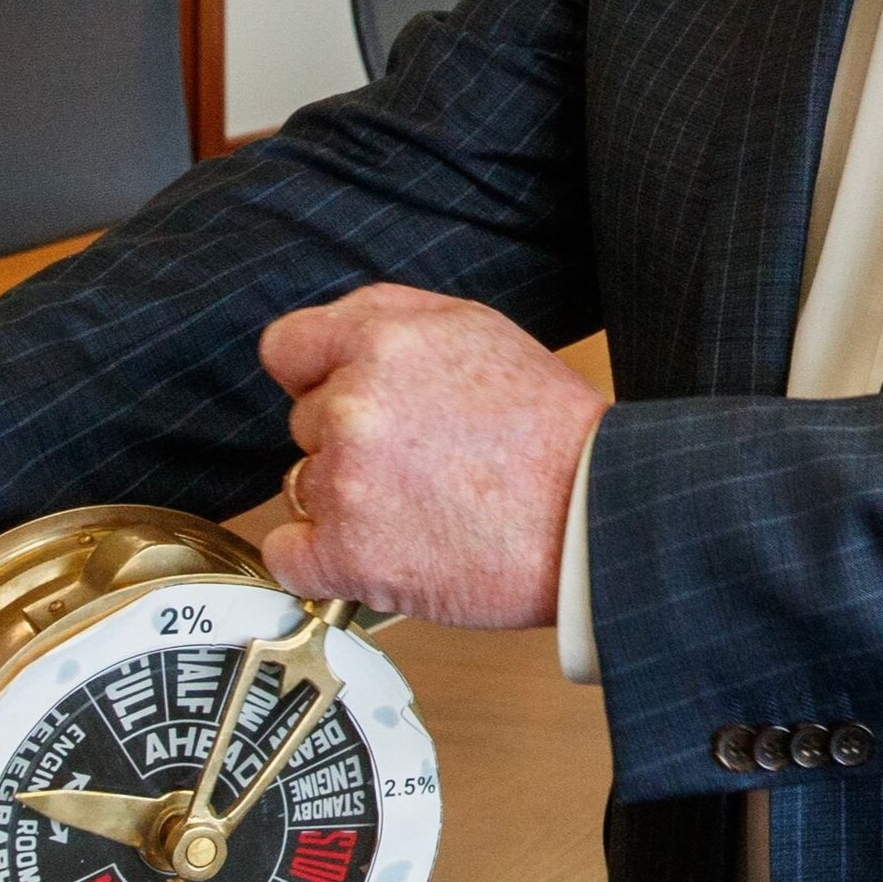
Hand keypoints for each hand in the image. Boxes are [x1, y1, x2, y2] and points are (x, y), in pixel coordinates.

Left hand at [259, 285, 604, 630]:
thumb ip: (390, 319)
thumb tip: (332, 335)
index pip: (287, 349)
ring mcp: (345, 482)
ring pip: (305, 488)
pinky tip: (376, 554)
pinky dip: (322, 562)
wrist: (595, 514)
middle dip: (351, 441)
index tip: (340, 399)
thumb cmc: (551, 429)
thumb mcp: (478, 329)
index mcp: (383, 341)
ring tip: (423, 510)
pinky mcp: (348, 555)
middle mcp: (354, 405)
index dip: (315, 377)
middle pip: (306, 424)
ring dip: (349, 502)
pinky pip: (287, 556)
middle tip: (421, 462)